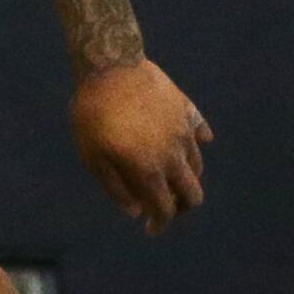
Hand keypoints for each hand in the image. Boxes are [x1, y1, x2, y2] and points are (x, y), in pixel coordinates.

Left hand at [71, 61, 210, 232]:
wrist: (110, 65)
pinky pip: (200, 132)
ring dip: (187, 179)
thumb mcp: (93, 156)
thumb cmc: (93, 114)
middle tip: (167, 207)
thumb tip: (136, 212)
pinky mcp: (185, 110)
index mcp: (149, 169)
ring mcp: (183, 131)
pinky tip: (194, 145)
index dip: (160, 223)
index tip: (151, 228)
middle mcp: (173, 154)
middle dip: (182, 207)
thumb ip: (115, 188)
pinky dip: (199, 144)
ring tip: (171, 179)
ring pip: (197, 165)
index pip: (165, 208)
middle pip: (192, 193)